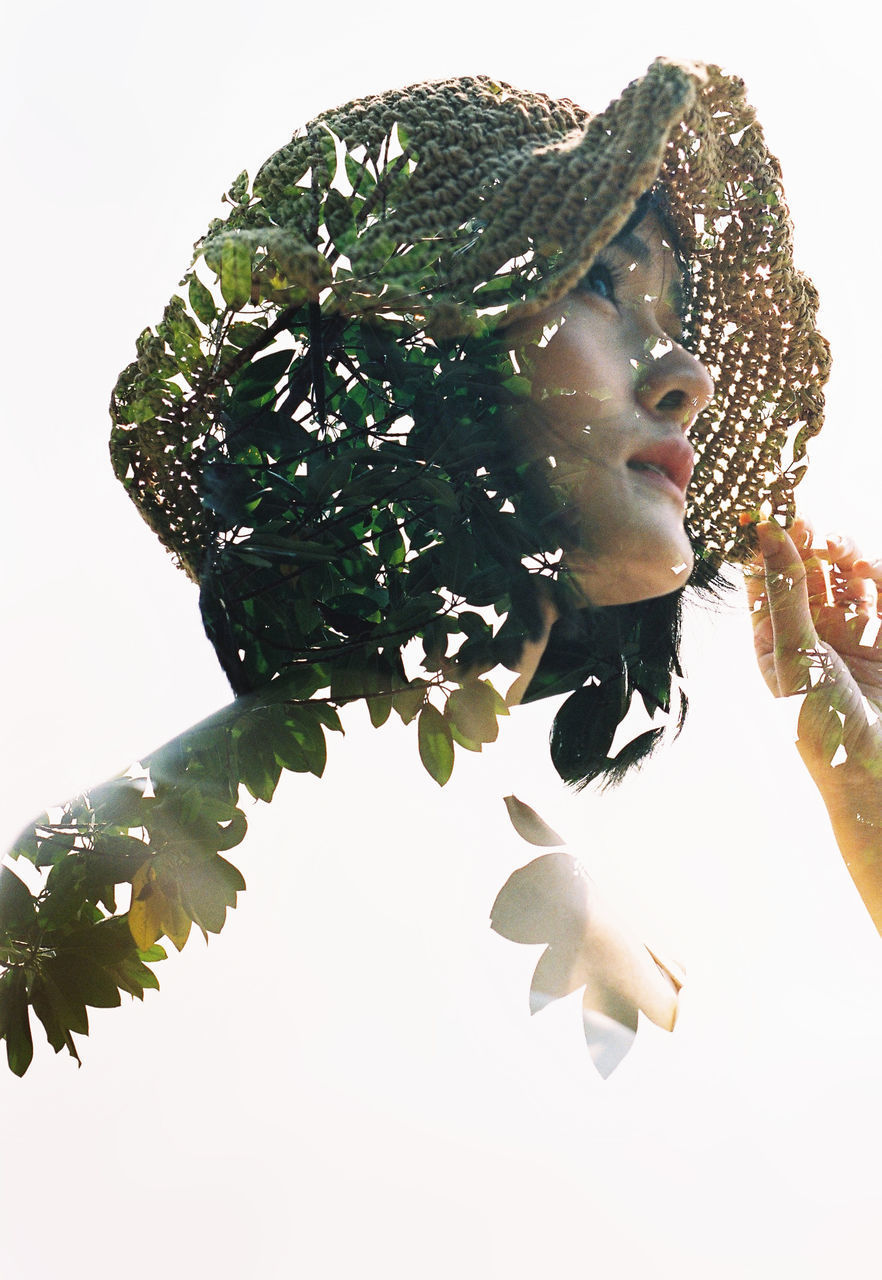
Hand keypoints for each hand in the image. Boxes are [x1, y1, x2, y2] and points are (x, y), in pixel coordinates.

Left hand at [746, 517, 881, 927]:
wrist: (874, 775)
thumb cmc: (820, 727)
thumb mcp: (796, 656)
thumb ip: (787, 594)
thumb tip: (766, 537)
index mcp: (772, 644)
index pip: (764, 584)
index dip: (765, 549)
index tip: (765, 515)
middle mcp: (808, 638)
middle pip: (805, 576)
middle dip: (806, 546)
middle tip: (805, 521)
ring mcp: (849, 639)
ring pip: (844, 581)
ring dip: (841, 557)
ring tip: (835, 541)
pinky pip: (879, 598)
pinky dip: (872, 578)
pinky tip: (864, 564)